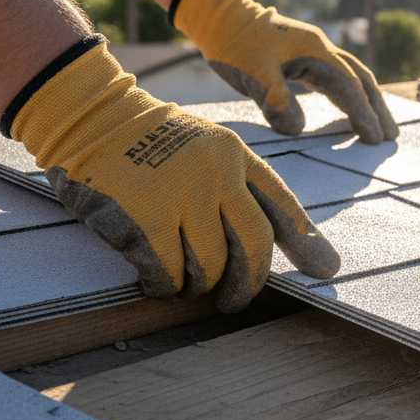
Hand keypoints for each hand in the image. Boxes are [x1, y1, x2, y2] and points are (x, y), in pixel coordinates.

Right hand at [8, 37, 338, 312]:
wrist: (93, 117)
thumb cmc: (153, 143)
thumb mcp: (208, 149)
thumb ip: (239, 189)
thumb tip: (274, 242)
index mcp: (237, 155)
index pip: (281, 203)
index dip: (306, 240)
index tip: (326, 269)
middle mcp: (217, 173)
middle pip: (254, 241)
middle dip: (251, 281)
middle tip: (235, 302)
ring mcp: (182, 192)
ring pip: (212, 263)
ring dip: (200, 284)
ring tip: (185, 283)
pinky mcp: (146, 214)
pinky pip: (170, 271)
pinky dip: (166, 285)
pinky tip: (158, 283)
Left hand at [171, 0, 399, 141]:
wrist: (220, 17)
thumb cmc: (235, 45)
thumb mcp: (252, 74)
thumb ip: (276, 101)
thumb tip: (298, 130)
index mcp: (316, 52)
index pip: (348, 87)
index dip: (362, 114)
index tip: (374, 138)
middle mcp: (322, 49)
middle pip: (361, 79)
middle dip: (377, 108)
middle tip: (391, 136)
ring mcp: (316, 51)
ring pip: (353, 77)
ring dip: (369, 101)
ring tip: (382, 126)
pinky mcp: (306, 56)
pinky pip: (338, 77)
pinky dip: (351, 94)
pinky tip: (352, 108)